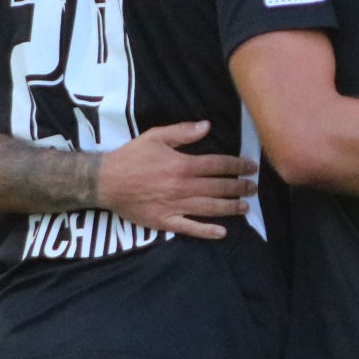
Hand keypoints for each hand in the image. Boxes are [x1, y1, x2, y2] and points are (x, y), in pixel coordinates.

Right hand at [96, 120, 256, 239]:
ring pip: (209, 208)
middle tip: (253, 187)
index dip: (237, 165)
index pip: (217, 165)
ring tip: (245, 207)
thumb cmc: (131, 157)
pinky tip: (222, 232)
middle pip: (218, 187)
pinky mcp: (166, 221)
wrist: (106, 181)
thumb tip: (207, 126)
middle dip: (238, 187)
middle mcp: (183, 187)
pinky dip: (207, 231)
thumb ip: (182, 132)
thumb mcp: (155, 136)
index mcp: (182, 165)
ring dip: (230, 207)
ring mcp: (175, 206)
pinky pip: (190, 228)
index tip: (250, 166)